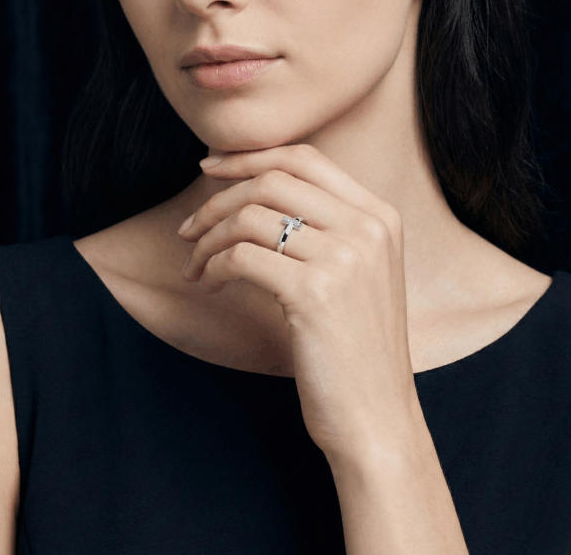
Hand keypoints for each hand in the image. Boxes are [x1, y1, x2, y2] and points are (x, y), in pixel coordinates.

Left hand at [177, 144, 419, 462]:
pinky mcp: (314, 293)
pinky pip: (241, 256)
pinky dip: (213, 265)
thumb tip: (254, 196)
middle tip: (190, 228)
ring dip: (208, 237)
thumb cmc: (355, 346)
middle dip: (217, 198)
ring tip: (195, 264)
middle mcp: (367, 228)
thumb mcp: (356, 274)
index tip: (211, 168)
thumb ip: (325, 229)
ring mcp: (344, 258)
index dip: (250, 157)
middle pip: (272, 181)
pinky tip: (208, 284)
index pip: (305, 159)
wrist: (376, 413)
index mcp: (379, 217)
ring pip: (250, 216)